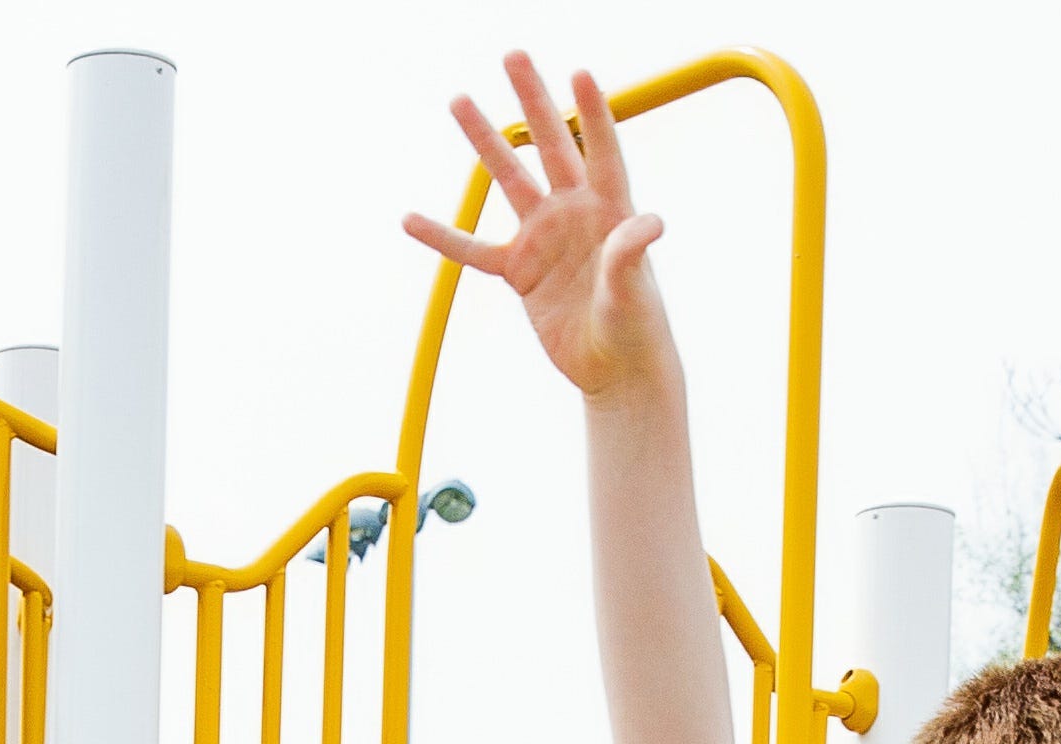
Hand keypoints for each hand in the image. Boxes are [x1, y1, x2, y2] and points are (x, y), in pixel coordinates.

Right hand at [399, 52, 667, 398]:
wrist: (615, 369)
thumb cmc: (636, 327)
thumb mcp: (633, 291)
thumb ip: (631, 253)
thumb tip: (649, 221)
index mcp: (610, 209)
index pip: (600, 150)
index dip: (592, 114)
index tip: (580, 74)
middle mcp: (574, 213)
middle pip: (548, 146)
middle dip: (531, 101)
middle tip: (513, 57)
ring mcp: (543, 238)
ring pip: (507, 181)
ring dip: (484, 143)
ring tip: (460, 101)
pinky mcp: (519, 271)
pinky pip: (473, 250)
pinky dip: (443, 237)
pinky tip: (411, 219)